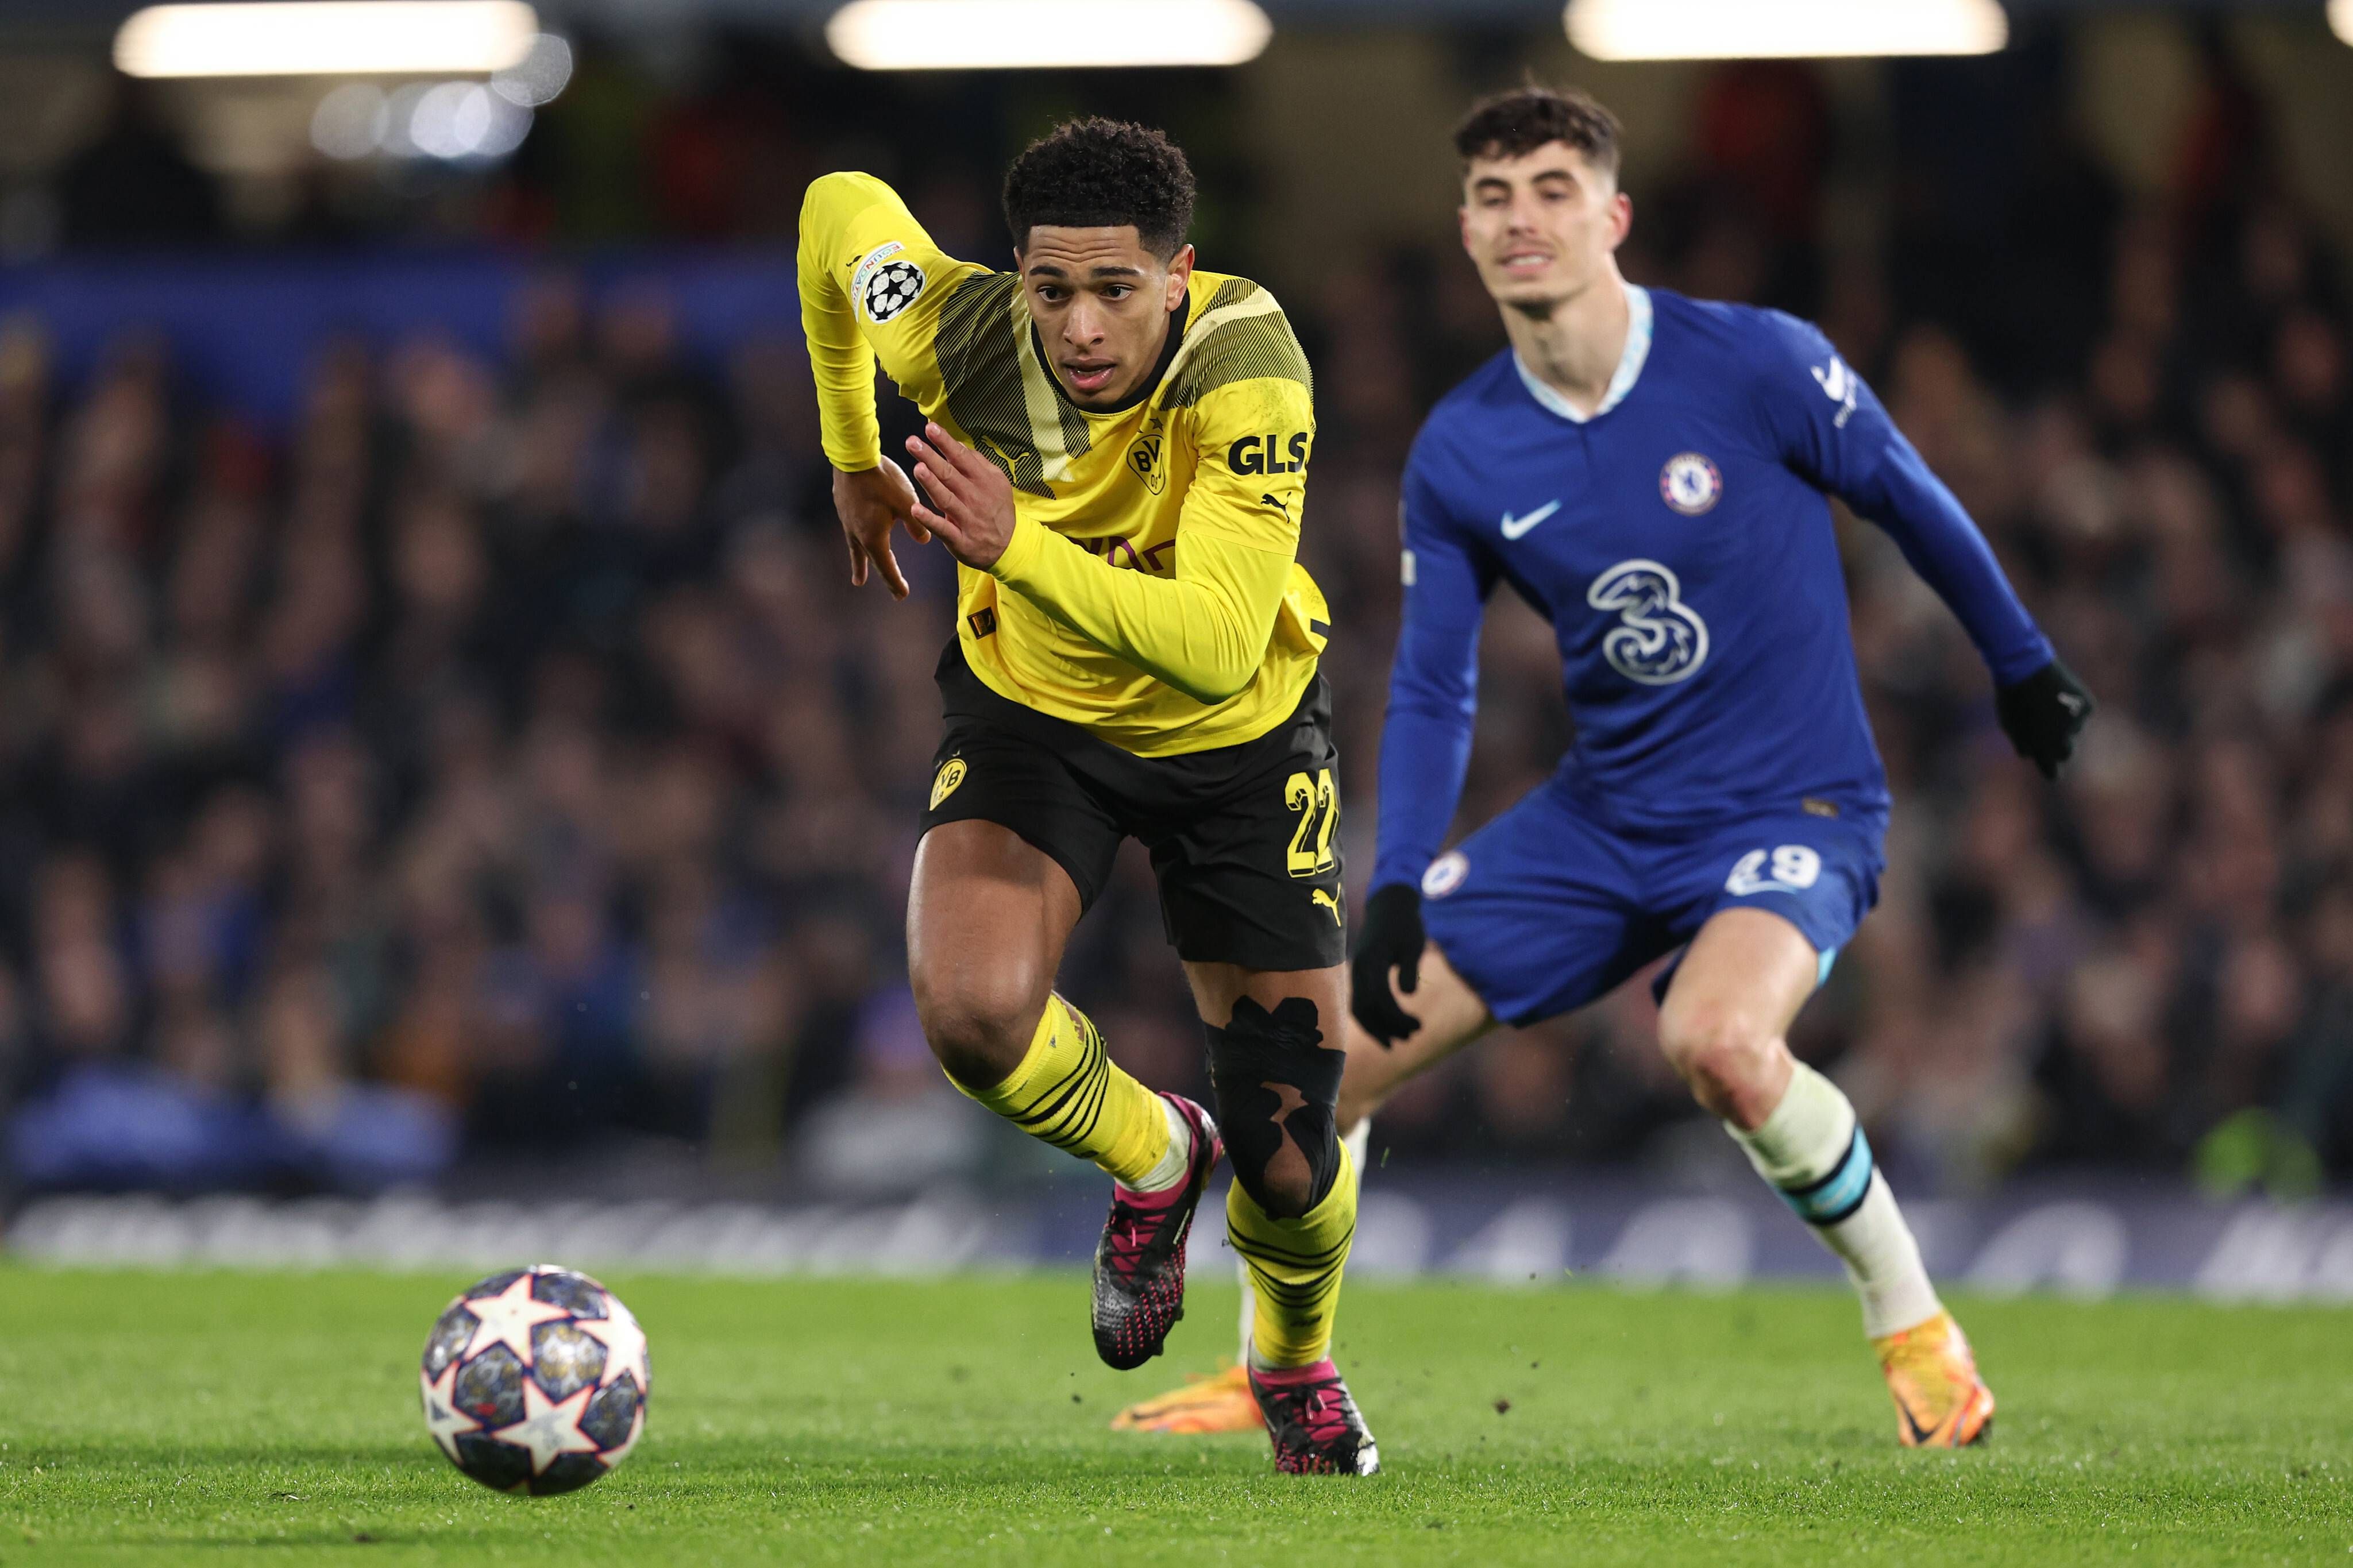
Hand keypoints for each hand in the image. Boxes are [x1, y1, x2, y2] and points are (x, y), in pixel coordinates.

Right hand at [832, 457, 930, 599]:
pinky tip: (857, 536)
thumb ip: (917, 524)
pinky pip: (852, 532)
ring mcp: (848, 521)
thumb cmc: (882, 480)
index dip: (895, 583)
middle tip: (889, 593)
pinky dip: (856, 542)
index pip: (886, 568)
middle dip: (881, 577)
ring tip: (858, 578)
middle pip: (870, 562)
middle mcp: (858, 534)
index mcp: (874, 538)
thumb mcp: (907, 503)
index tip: (902, 596)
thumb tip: (925, 539)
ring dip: (860, 564)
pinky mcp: (843, 508)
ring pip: (857, 549)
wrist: (853, 457)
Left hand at [906, 422, 1016, 569]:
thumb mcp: (996, 482)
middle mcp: (975, 497)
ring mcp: (967, 519)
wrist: (1009, 546)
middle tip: (912, 443)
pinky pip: (943, 528)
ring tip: (918, 468)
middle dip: (931, 457)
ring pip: (946, 499)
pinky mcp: (960, 539)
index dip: (946, 443)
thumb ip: (978, 463)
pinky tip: (916, 509)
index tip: (930, 428)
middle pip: (950, 474)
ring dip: (932, 484)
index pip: (962, 457)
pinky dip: (930, 520)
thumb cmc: (996, 509)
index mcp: (983, 480)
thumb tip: (959, 445)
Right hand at [1349, 883, 1427, 1046]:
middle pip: (1365, 1008)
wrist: (1389, 905)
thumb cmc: (1405, 923)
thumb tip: (1408, 995)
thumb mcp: (1414, 943)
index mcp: (1372, 960)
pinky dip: (1372, 1018)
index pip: (1380, 997)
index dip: (1397, 1017)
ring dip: (1378, 1028)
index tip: (1418, 1026)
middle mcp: (1359, 969)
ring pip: (1360, 1009)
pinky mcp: (1360, 975)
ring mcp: (1357, 973)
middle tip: (1412, 1037)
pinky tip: (1387, 1029)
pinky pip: (1361, 1002)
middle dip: (1387, 1028)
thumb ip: (1410, 968)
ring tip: (1401, 1040)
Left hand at [1996, 657, 2094, 779]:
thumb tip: (2034, 754)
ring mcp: (2076, 724)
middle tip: (2049, 731)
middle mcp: (2062, 741)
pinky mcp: (2087, 707)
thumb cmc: (2012, 697)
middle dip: (2059, 746)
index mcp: (2041, 750)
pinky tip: (2060, 691)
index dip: (2051, 770)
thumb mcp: (2010, 725)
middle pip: (2065, 753)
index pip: (2052, 772)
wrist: (2025, 668)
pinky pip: (2081, 710)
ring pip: (2071, 727)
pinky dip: (2073, 703)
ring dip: (2062, 718)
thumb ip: (2024, 743)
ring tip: (2046, 699)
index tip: (2051, 770)